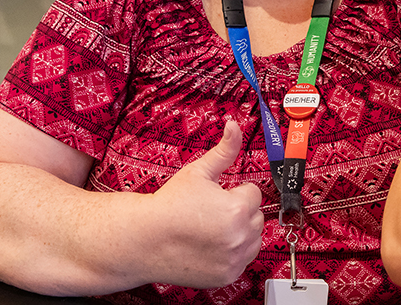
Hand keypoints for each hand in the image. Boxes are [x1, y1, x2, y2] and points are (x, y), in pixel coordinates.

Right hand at [148, 121, 263, 287]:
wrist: (144, 239)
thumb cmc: (168, 206)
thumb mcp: (197, 172)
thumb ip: (223, 150)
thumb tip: (234, 125)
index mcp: (237, 208)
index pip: (252, 193)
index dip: (233, 192)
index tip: (215, 196)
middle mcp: (239, 236)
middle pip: (256, 216)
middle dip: (238, 211)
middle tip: (210, 212)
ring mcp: (234, 258)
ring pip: (253, 238)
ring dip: (240, 232)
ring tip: (211, 228)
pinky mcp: (227, 275)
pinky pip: (243, 260)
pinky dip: (232, 253)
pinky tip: (210, 245)